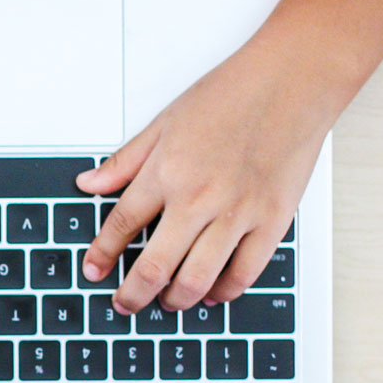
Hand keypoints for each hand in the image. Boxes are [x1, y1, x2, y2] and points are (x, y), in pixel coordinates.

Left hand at [76, 42, 335, 313]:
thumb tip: (88, 184)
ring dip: (176, 300)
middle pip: (155, 267)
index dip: (102, 255)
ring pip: (197, 280)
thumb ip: (124, 162)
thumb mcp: (165, 122)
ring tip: (168, 301)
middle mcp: (199, 197)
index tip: (93, 271)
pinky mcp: (272, 221)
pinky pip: (243, 274)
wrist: (294, 79)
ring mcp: (237, 213)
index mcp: (167, 172)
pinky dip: (224, 292)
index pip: (121, 225)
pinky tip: (213, 293)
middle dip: (133, 295)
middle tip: (126, 303)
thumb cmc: (233, 94)